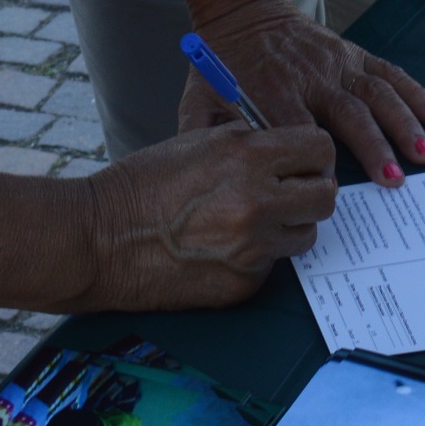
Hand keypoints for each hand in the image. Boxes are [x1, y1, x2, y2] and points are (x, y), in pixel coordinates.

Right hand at [69, 123, 338, 310]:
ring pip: (305, 235)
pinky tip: (223, 248)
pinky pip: (272, 266)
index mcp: (246, 156)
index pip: (320, 149)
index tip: (304, 160)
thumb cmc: (141, 184)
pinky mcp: (244, 284)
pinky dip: (257, 257)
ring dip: (288, 226)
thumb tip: (286, 148)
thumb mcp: (198, 141)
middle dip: (311, 191)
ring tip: (252, 221)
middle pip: (326, 196)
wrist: (99, 240)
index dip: (314, 154)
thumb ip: (249, 142)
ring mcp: (253, 247)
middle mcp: (257, 201)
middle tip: (290, 192)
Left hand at [184, 3, 424, 185]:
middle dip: (372, 147)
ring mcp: (335, 63)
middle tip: (393, 181)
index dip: (315, 158)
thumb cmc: (222, 67)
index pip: (297, 128)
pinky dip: (414, 91)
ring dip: (403, 123)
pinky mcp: (352, 53)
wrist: (242, 13)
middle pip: (346, 114)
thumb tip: (207, 174)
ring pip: (376, 94)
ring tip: (423, 153)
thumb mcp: (200, 99)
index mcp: (271, 90)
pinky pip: (388, 72)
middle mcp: (309, 76)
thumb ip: (203, 134)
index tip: (331, 187)